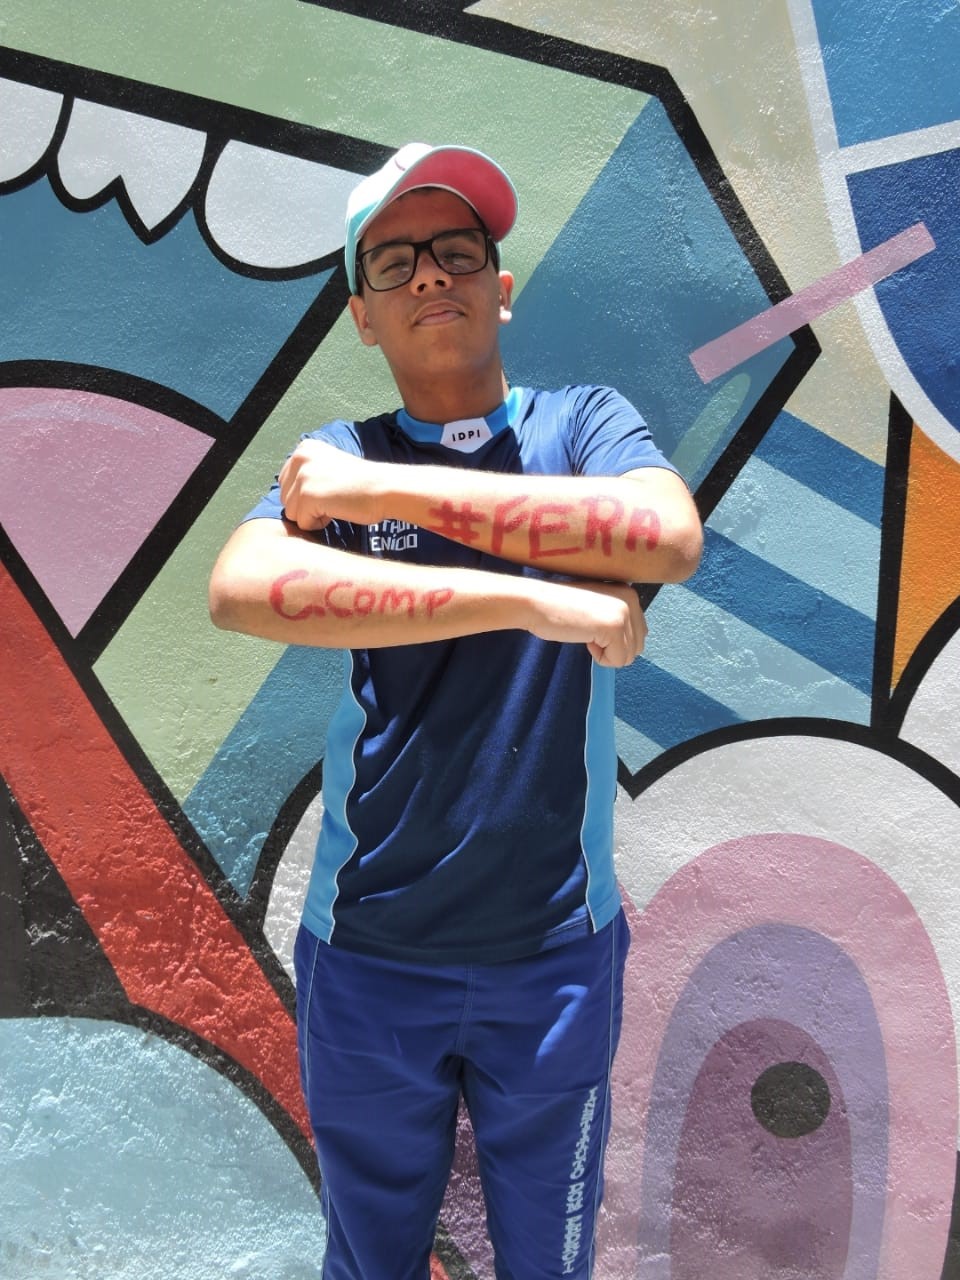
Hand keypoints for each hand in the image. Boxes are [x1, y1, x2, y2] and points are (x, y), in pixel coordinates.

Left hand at [278, 440, 388, 529]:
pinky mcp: (307, 496)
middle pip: (286, 498)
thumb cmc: (362, 482)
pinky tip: (337, 511)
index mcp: (304, 449)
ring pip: (292, 512)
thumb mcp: (328, 464)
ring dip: (313, 515)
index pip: (286, 482)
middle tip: (334, 497)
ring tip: (336, 503)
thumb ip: (306, 472)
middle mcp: (299, 458)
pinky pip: (303, 523)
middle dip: (307, 505)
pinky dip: (319, 524)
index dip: (306, 494)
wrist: (384, 487)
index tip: (330, 488)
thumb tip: (285, 492)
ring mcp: (302, 477)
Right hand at [527, 579, 647, 667]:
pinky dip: (600, 658)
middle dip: (612, 649)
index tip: (591, 626)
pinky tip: (585, 638)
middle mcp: (632, 600)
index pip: (639, 634)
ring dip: (605, 653)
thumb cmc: (560, 608)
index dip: (613, 640)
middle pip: (637, 647)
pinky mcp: (614, 628)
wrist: (537, 603)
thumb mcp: (598, 609)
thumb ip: (618, 620)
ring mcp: (624, 614)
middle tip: (588, 631)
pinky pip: (617, 661)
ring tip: (586, 633)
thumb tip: (633, 646)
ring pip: (628, 656)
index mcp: (630, 594)